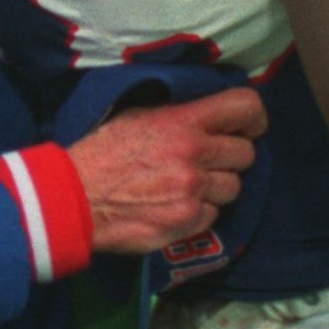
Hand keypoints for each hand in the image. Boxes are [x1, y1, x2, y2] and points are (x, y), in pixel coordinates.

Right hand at [68, 86, 266, 253]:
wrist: (74, 197)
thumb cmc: (100, 153)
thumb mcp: (137, 115)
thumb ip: (178, 114)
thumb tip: (209, 114)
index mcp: (182, 121)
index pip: (245, 107)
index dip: (254, 118)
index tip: (248, 127)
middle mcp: (193, 153)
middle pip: (246, 154)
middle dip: (231, 158)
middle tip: (209, 161)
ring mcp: (192, 190)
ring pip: (233, 188)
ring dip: (216, 188)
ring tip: (187, 186)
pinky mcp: (186, 221)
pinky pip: (213, 215)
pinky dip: (199, 213)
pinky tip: (174, 206)